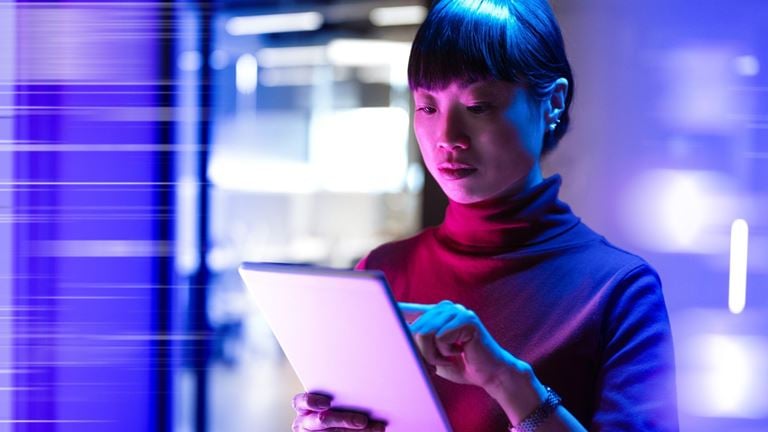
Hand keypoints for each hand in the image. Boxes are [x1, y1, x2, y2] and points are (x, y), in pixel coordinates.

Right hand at [291, 392, 385, 431]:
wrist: (327, 425)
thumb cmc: (329, 408)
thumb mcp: (324, 400)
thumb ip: (334, 395)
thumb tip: (358, 383)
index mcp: (303, 408)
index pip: (302, 402)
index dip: (313, 401)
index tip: (327, 403)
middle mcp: (305, 423)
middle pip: (322, 421)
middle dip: (344, 420)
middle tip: (362, 420)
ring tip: (376, 428)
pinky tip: (372, 431)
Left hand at [400, 301, 537, 395]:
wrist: (491, 375)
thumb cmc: (460, 366)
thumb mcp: (432, 355)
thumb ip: (416, 344)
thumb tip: (393, 339)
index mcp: (435, 313)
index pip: (407, 309)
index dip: (392, 310)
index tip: (372, 303)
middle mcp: (444, 307)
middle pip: (414, 328)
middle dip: (422, 352)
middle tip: (439, 362)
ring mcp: (456, 311)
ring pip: (425, 333)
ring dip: (434, 354)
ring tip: (450, 357)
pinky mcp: (467, 319)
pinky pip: (440, 337)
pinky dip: (446, 352)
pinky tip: (461, 352)